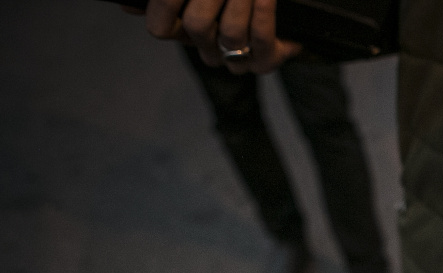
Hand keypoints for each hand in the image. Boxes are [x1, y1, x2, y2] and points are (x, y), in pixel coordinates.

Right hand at [141, 0, 300, 73]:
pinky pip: (261, 42)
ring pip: (231, 35)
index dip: (167, 7)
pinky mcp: (266, 62)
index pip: (160, 27)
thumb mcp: (190, 1)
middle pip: (197, 26)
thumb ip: (166, 2)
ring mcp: (237, 59)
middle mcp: (207, 48)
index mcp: (184, 29)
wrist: (281, 1)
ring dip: (242, 3)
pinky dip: (264, 15)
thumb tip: (127, 4)